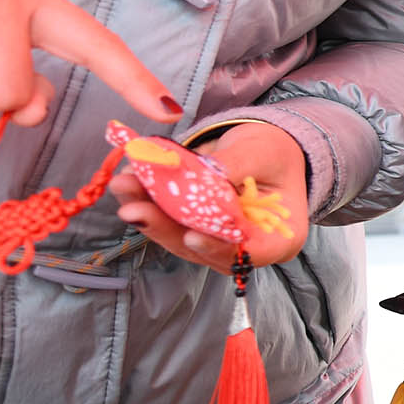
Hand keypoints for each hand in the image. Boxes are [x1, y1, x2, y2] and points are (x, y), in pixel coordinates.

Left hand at [110, 121, 312, 267]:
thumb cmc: (274, 154)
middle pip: (203, 248)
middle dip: (165, 227)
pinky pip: (169, 221)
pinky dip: (148, 202)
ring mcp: (216, 242)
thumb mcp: (263, 152)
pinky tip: (129, 184)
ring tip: (125, 187)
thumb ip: (235, 165)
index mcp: (279, 238)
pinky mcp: (194, 230)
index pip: (248, 253)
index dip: (218, 249)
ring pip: (178, 237)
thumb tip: (206, 171)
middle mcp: (245, 248)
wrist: (265, 150)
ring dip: (148, 213)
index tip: (191, 235)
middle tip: (135, 209)